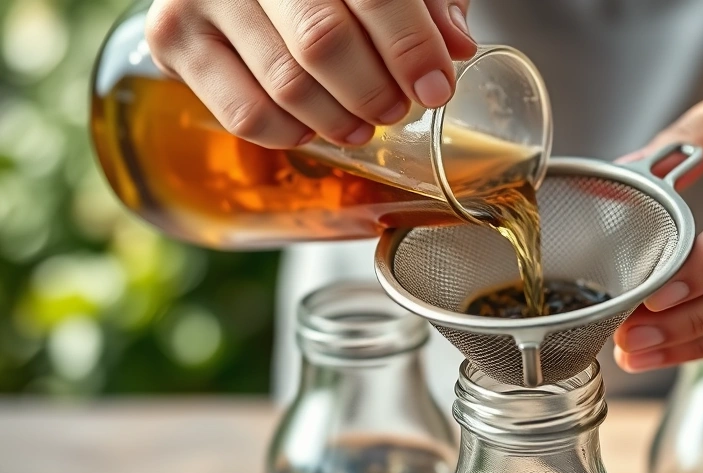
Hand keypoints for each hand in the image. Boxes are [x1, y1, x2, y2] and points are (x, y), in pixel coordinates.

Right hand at [145, 0, 475, 148]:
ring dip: (338, 120)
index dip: (410, 47)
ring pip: (286, 84)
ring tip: (362, 125)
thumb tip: (456, 46)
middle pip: (323, 42)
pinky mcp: (172, 36)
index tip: (435, 87)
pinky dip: (290, 133)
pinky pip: (244, 113)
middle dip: (373, 90)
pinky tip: (313, 127)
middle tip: (396, 109)